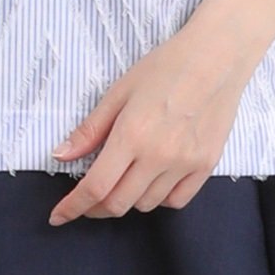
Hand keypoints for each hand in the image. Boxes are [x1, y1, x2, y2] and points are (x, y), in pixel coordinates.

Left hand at [46, 29, 253, 225]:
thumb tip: (60, 156)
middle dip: (95, 208)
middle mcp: (159, 156)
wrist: (216, 58)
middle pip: (119, 204)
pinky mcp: (206, 167)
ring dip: (126, 200)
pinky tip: (152, 180)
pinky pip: (176, 201)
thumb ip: (90, 129)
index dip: (73, 206)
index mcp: (132, 134)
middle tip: (87, 199)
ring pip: (146, 205)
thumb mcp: (120, 91)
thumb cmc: (164, 67)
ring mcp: (185, 165)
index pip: (96, 186)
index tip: (58, 216)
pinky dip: (158, 198)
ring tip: (122, 179)